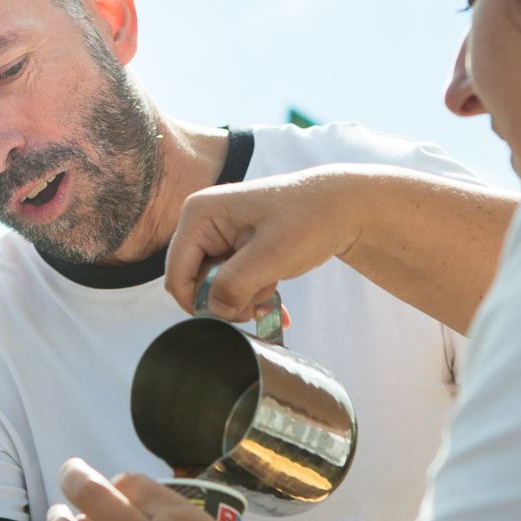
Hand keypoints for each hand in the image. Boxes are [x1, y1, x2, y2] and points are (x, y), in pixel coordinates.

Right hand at [166, 168, 361, 322]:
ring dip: (244, 298)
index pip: (177, 274)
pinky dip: (253, 294)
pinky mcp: (236, 246)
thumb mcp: (272, 254)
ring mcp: (219, 234)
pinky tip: (276, 301)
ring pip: (216, 286)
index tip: (235, 313)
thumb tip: (214, 310)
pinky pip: (232, 282)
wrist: (342, 206)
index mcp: (199, 214)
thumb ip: (236, 283)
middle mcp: (202, 221)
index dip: (199, 302)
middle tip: (261, 304)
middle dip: (227, 300)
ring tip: (274, 289)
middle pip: (196, 282)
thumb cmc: (310, 218)